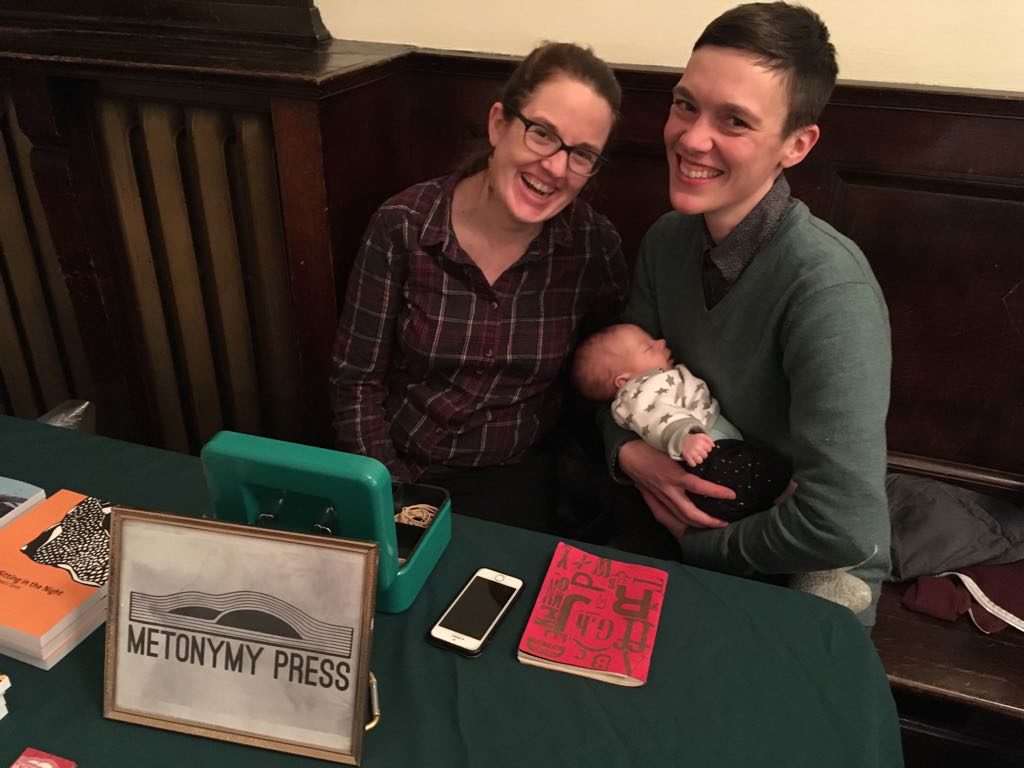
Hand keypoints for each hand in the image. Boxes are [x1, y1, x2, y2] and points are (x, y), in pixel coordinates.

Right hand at [618, 440, 733, 537]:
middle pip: (690, 513)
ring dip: (697, 525)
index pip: (698, 486)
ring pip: (680, 518)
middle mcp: (668, 490)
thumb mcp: (671, 447)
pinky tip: (690, 525)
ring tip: (712, 525)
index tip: (732, 495)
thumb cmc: (651, 447)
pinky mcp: (655, 500)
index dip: (716, 492)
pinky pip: (669, 516)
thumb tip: (708, 453)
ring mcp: (661, 497)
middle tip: (724, 522)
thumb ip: (687, 454)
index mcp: (673, 475)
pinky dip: (681, 523)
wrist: (628, 455)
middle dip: (708, 521)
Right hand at [680, 432, 714, 466]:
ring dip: (699, 459)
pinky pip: (693, 464)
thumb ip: (709, 440)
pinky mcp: (687, 457)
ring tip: (696, 456)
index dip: (707, 449)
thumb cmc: (694, 439)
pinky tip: (693, 459)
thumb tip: (713, 446)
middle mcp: (696, 447)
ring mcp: (692, 453)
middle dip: (703, 454)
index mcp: (701, 441)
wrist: (682, 441)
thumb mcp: (702, 436)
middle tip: (699, 452)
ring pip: (700, 461)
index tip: (704, 448)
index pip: (709, 449)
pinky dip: (693, 463)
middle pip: (705, 456)